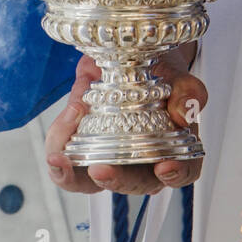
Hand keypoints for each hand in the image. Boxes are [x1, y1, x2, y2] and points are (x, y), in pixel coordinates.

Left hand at [45, 46, 206, 195]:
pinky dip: (58, 154)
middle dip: (116, 179)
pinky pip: (68, 166)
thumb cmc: (159, 74)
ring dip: (74, 176)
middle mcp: (143, 162)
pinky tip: (55, 147)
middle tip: (101, 168)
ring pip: (92, 182)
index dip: (176, 175)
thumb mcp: (177, 75)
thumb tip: (183, 113)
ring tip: (61, 159)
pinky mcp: (83, 152)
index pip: (182, 172)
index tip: (165, 167)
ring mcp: (111, 159)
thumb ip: (187, 92)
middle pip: (133, 184)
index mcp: (174, 149)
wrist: (125, 58)